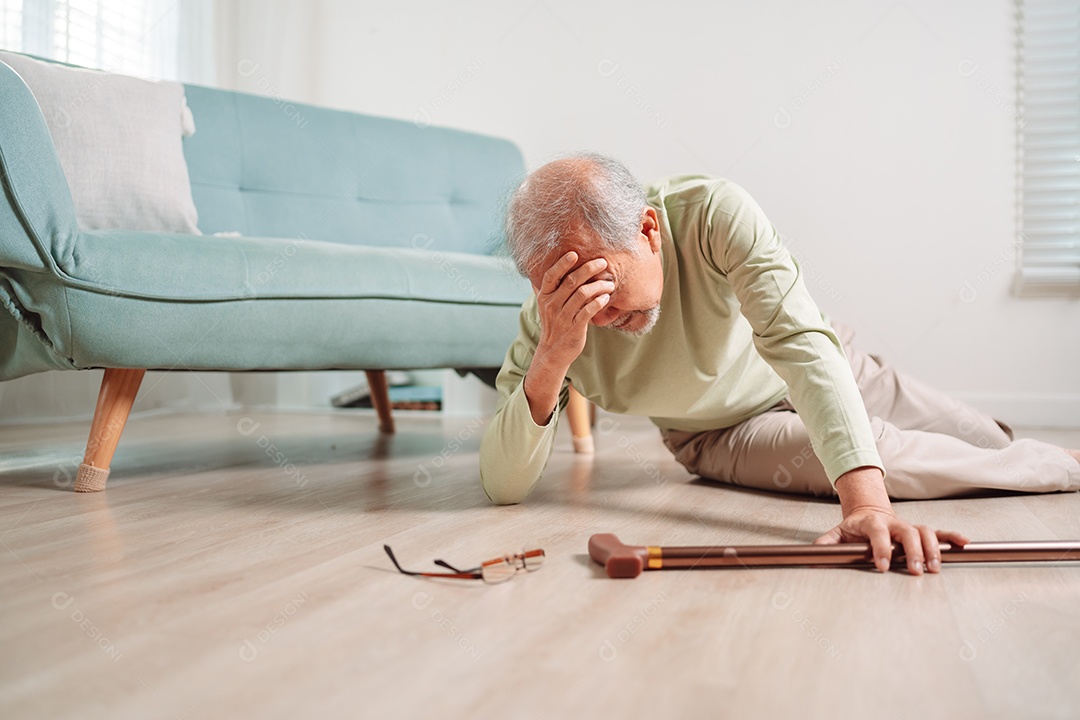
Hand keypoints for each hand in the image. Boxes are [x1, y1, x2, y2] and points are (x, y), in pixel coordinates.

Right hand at [533, 251, 613, 369]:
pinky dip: (599, 302)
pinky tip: (606, 297)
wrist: (553, 352)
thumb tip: (545, 270)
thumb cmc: (553, 325)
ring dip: (599, 286)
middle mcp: (552, 305)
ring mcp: (563, 317)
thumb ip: (547, 289)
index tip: (575, 254)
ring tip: (610, 283)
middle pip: (571, 281)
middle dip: (588, 269)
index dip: (562, 264)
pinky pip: (588, 311)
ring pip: (582, 294)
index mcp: (544, 296)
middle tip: (603, 263)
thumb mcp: (545, 306)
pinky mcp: (574, 328)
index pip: (551, 276)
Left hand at [814, 506, 969, 574]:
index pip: (877, 533)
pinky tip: (963, 543)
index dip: (880, 548)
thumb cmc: (854, 528)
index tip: (882, 565)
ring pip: (925, 532)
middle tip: (915, 571)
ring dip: (933, 548)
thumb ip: (828, 543)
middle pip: (907, 532)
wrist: (868, 512)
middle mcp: (893, 523)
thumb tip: (816, 553)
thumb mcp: (837, 533)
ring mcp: (908, 526)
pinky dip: (952, 536)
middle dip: (913, 551)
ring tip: (935, 568)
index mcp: (872, 523)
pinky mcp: (919, 531)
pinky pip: (938, 532)